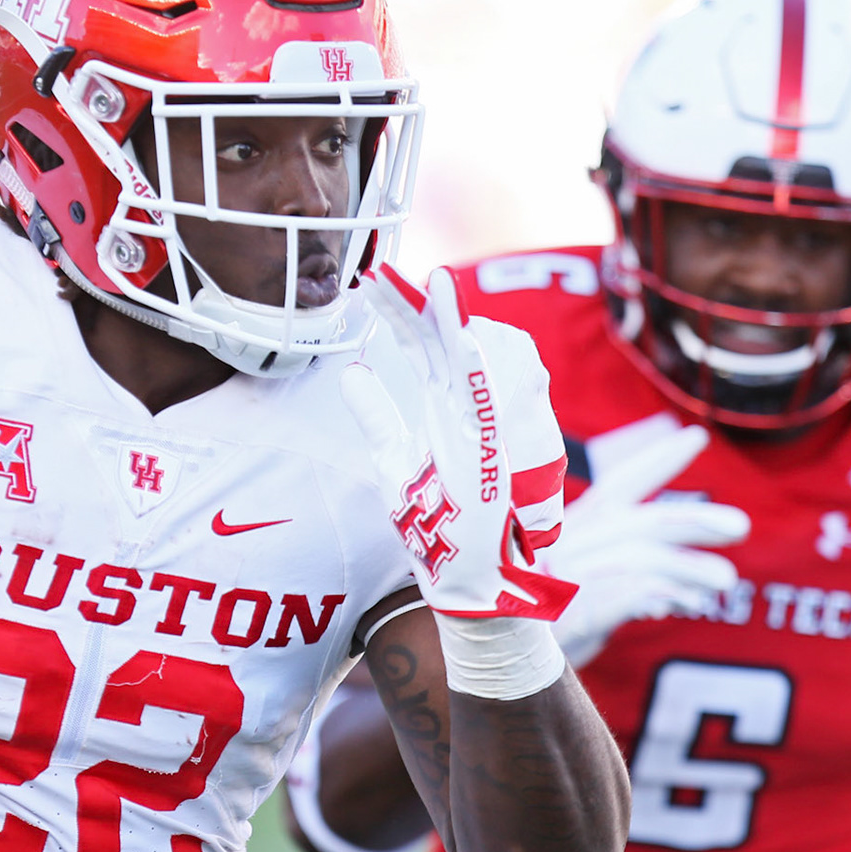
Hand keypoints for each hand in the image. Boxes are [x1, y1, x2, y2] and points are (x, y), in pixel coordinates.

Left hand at [345, 265, 575, 621]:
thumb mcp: (392, 460)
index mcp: (444, 409)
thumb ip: (375, 414)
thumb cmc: (438, 525)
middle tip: (381, 270)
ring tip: (433, 282)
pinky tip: (461, 331)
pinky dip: (479, 365)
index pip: (420, 346)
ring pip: (474, 359)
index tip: (368, 282)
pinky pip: (492, 400)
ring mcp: (486, 427)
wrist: (466, 581)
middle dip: (414, 304)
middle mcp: (468, 410)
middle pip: (441, 342)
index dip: (398, 312)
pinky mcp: (499, 451)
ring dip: (455, 320)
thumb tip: (351, 369)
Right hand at [547, 423, 749, 664]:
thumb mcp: (578, 591)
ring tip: (724, 583)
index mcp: (571, 532)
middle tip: (740, 526)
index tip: (696, 435)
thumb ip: (620, 579)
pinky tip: (680, 603)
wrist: (496, 659)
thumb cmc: (537, 626)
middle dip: (694, 520)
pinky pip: (627, 593)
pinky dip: (658, 593)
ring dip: (688, 568)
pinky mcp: (572, 613)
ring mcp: (569, 578)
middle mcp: (571, 546)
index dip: (657, 460)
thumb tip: (678, 587)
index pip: (620, 485)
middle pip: (642, 522)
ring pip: (642, 557)